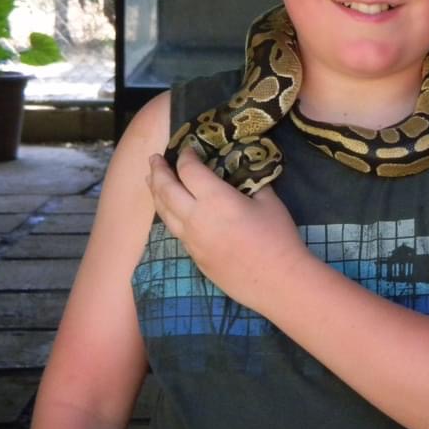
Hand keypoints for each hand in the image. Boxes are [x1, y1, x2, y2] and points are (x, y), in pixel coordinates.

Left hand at [147, 148, 304, 310]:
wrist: (276, 280)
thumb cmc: (277, 237)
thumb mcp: (269, 201)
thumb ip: (251, 183)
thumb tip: (243, 173)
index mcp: (215, 199)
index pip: (189, 170)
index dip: (186, 156)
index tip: (188, 148)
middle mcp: (195, 217)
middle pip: (166, 189)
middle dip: (159, 171)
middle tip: (154, 158)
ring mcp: (191, 239)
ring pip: (163, 212)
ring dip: (155, 192)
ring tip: (151, 180)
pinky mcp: (194, 256)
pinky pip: (174, 229)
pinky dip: (167, 213)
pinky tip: (170, 209)